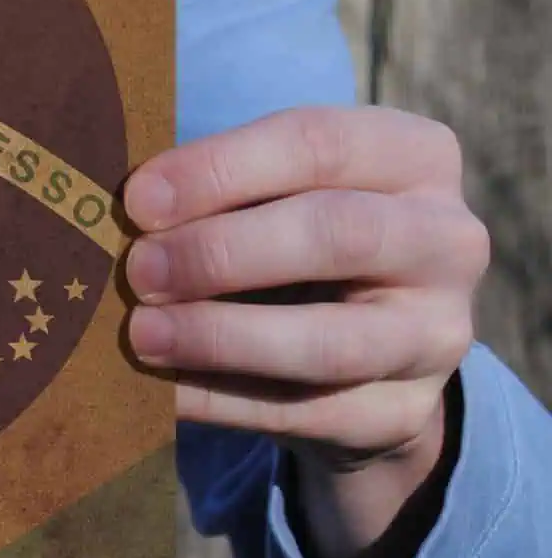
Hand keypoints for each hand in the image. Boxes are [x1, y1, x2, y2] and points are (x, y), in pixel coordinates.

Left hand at [121, 106, 488, 557]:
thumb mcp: (271, 199)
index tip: (137, 199)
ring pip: (332, 341)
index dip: (220, 169)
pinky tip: (160, 394)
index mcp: (413, 157)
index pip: (320, 143)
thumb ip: (215, 195)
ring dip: (222, 337)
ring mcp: (438, 334)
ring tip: (140, 334)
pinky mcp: (407, 414)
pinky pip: (308, 413)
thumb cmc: (290, 245)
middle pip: (336, 234)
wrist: (362, 359)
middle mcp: (448, 239)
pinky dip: (222, 401)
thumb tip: (110, 213)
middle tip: (135, 270)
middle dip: (222, 253)